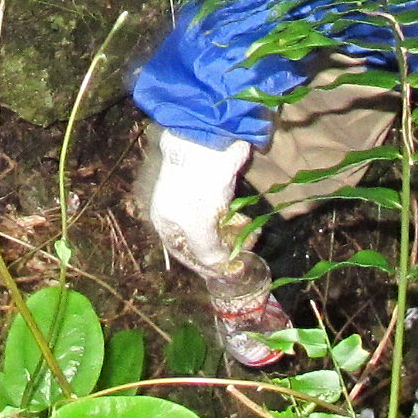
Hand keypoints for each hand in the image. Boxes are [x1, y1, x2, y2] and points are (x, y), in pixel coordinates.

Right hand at [143, 127, 252, 276]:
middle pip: (202, 242)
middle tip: (244, 256)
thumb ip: (208, 253)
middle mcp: (179, 214)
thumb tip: (222, 269)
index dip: (205, 267)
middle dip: (224, 251)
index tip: (227, 275)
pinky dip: (238, 220)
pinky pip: (227, 212)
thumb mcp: (199, 226)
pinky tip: (249, 222)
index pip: (184, 255)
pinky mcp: (215, 187)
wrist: (206, 142)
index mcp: (166, 223)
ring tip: (251, 235)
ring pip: (217, 228)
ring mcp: (197, 199)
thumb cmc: (196, 187)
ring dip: (234, 236)